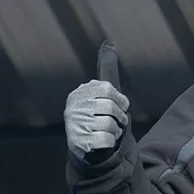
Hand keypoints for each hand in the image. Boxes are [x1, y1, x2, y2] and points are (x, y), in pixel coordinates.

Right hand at [64, 41, 129, 159]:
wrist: (90, 150)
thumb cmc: (100, 118)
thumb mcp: (104, 92)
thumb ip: (107, 67)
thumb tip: (109, 43)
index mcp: (80, 93)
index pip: (109, 90)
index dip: (120, 102)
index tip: (116, 107)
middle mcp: (73, 107)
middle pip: (112, 107)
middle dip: (119, 118)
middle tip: (112, 124)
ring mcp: (74, 125)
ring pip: (111, 125)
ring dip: (115, 132)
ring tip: (105, 133)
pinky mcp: (79, 143)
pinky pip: (107, 139)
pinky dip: (110, 143)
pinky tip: (101, 144)